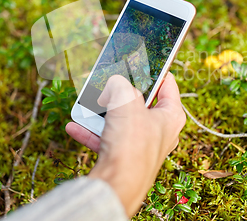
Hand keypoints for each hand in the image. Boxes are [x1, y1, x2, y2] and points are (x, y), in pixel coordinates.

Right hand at [65, 73, 185, 216]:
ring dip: (101, 112)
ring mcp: (140, 146)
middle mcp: (159, 131)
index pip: (167, 84)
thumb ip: (119, 83)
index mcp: (171, 116)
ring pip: (120, 121)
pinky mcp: (123, 158)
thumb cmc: (131, 143)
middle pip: (139, 102)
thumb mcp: (125, 99)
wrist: (117, 184)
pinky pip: (106, 139)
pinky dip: (91, 132)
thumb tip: (113, 84)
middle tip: (108, 82)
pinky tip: (74, 125)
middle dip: (120, 93)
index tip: (139, 61)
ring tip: (88, 102)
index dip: (153, 70)